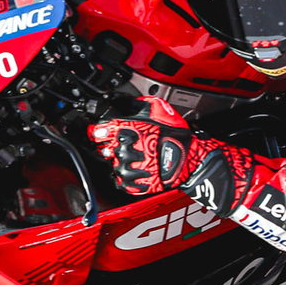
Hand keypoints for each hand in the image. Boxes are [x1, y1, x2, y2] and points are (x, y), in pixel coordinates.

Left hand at [88, 97, 221, 194]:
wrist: (189, 160)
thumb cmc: (174, 134)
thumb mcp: (156, 108)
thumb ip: (134, 104)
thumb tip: (122, 100)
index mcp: (122, 130)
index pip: (96, 132)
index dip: (101, 132)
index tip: (105, 133)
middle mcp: (119, 150)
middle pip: (104, 148)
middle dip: (114, 146)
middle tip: (131, 145)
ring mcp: (124, 168)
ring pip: (112, 164)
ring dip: (123, 161)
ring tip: (140, 157)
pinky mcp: (131, 184)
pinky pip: (121, 180)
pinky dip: (128, 175)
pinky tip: (140, 168)